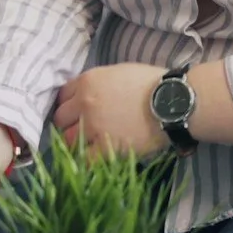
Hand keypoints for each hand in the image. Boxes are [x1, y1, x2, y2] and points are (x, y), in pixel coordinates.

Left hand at [53, 63, 167, 156]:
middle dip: (68, 124)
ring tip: (88, 145)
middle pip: (60, 119)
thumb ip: (98, 84)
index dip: (69, 105)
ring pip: (67, 140)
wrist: (172, 102)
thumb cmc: (151, 83)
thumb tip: (90, 94)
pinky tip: (95, 158)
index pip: (63, 96)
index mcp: (88, 81)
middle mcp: (84, 103)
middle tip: (81, 129)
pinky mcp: (104, 148)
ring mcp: (92, 127)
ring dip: (74, 143)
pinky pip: (84, 159)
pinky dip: (86, 160)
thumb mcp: (118, 72)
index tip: (76, 112)